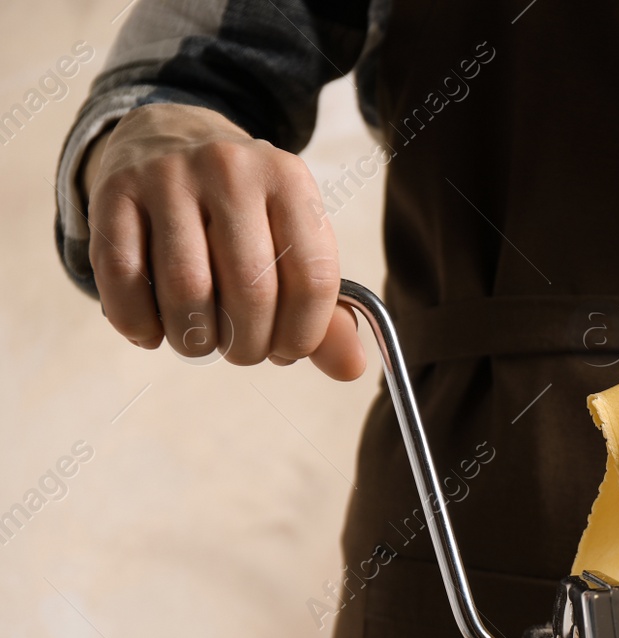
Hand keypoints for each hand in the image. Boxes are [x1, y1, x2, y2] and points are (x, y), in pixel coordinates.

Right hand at [83, 103, 362, 378]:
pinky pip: (123, 277)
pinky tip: (154, 332)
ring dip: (195, 339)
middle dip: (248, 344)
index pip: (312, 278)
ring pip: (186, 288)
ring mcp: (167, 176)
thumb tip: (351, 368)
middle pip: (250, 289)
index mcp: (289, 180)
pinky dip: (140, 323)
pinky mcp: (113, 191)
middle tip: (242, 351)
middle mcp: (230, 169)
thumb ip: (327, 311)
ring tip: (200, 342)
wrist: (171, 136)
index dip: (303, 334)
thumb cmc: (245, 211)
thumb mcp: (294, 242)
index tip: (287, 351)